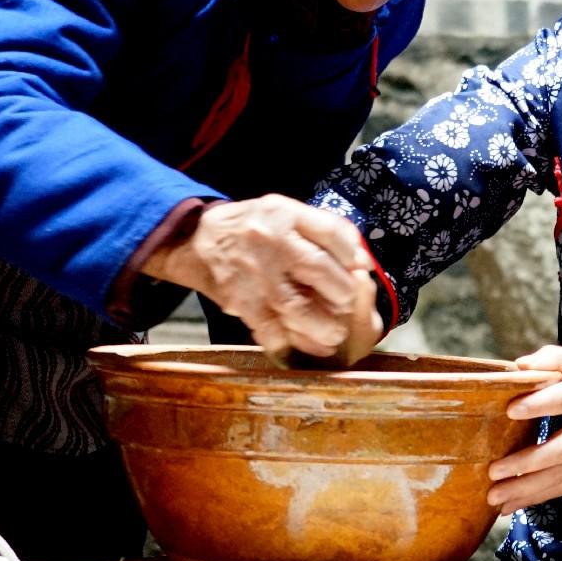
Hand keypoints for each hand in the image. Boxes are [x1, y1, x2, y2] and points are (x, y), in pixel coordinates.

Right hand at [140, 195, 377, 356]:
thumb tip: (362, 263)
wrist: (198, 241)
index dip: (352, 254)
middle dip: (341, 293)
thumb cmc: (256, 228)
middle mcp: (271, 242)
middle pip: (317, 268)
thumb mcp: (288, 213)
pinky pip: (270, 329)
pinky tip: (305, 347)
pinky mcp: (241, 303)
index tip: (358, 270)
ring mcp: (256, 275)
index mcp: (286, 215)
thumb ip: (327, 231)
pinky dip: (290, 342)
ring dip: (321, 325)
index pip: (331, 232)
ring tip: (333, 335)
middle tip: (346, 306)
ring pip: (296, 305)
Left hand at [485, 346, 561, 513]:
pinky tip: (512, 504)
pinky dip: (538, 497)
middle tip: (493, 471)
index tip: (510, 410)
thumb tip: (518, 366)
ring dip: (526, 489)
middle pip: (561, 449)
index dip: (538, 405)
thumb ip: (555, 358)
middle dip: (525, 463)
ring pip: (561, 476)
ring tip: (494, 497)